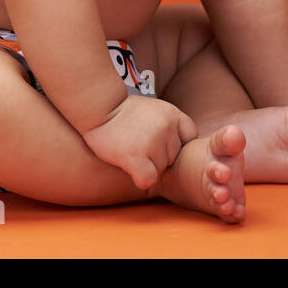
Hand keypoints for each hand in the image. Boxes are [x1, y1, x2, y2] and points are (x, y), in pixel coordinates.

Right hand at [80, 94, 198, 189]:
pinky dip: (141, 178)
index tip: (159, 140)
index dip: (174, 143)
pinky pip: (149, 179)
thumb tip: (180, 148)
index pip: (189, 137)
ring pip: (161, 169)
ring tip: (130, 149)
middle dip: (158, 155)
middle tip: (137, 143)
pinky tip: (130, 167)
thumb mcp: (154, 109)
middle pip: (173, 157)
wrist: (98, 108)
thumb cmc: (123, 112)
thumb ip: (169, 124)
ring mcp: (153, 142)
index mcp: (172, 114)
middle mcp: (166, 127)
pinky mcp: (136, 157)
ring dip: (147, 165)